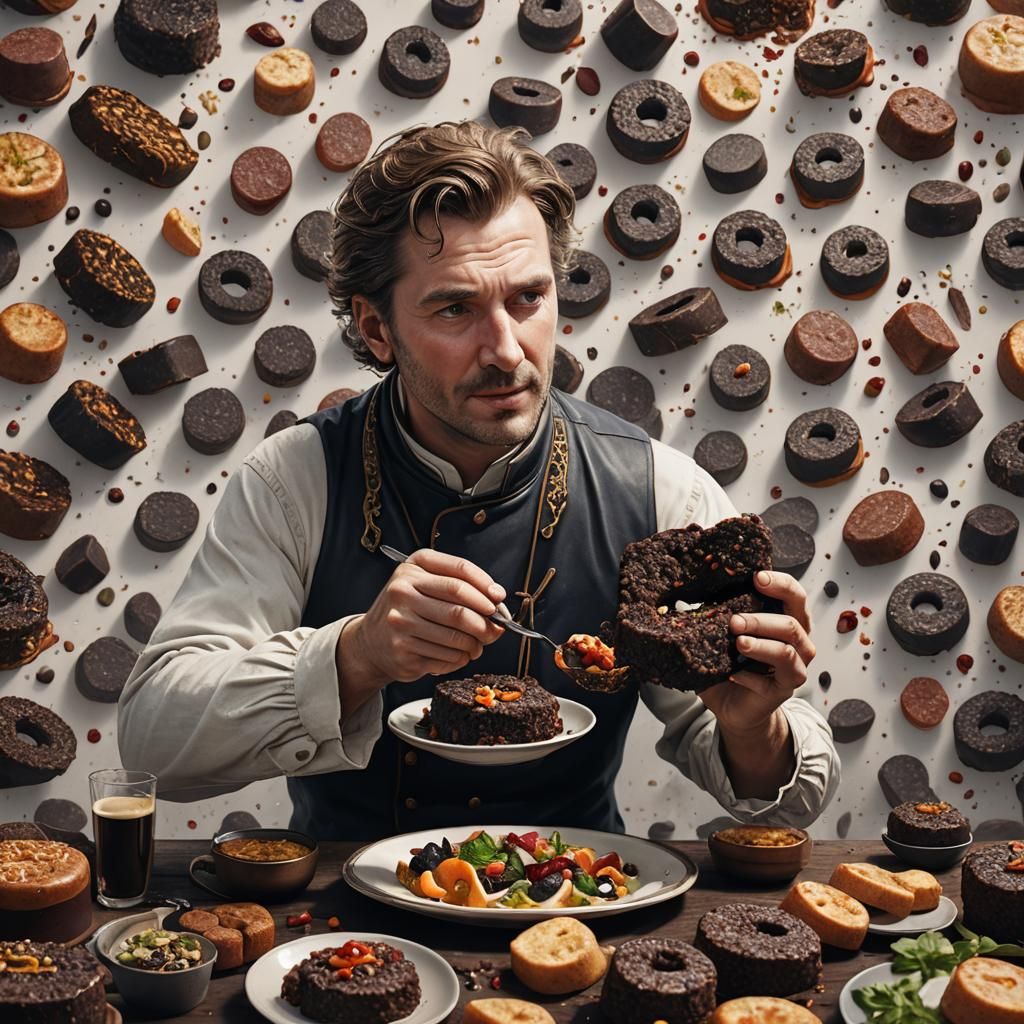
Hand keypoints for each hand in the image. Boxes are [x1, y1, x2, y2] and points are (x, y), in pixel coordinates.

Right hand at [339, 549, 506, 691]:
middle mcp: (402, 592)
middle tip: (496, 629)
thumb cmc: (408, 608)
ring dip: (475, 645)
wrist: (371, 640)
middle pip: (459, 609)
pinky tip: (458, 655)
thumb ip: (459, 585)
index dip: (485, 586)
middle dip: (486, 623)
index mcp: (412, 567)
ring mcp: (400, 623)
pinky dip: (460, 659)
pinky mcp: (402, 650)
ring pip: (456, 637)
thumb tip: (497, 601)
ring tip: (477, 645)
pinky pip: (446, 657)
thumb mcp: (425, 582)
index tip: (498, 598)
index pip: (459, 573)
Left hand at [699, 569, 815, 735]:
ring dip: (760, 644)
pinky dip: (751, 676)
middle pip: (794, 622)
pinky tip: (732, 674)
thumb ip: (718, 614)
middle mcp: (798, 641)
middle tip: (734, 621)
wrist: (732, 704)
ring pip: (787, 650)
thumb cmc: (730, 664)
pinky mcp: (784, 689)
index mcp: (786, 619)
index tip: (757, 578)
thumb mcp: (723, 634)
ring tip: (738, 642)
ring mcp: (795, 666)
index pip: (794, 595)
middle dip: (761, 619)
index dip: (781, 584)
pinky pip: (773, 679)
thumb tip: (689, 591)